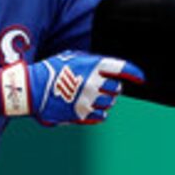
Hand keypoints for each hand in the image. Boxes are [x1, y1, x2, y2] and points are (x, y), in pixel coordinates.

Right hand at [17, 51, 142, 125]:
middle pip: (118, 88)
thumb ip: (92, 61)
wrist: (32, 89)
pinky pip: (101, 117)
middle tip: (103, 88)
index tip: (142, 78)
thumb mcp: (71, 57)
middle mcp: (94, 82)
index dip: (135, 73)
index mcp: (93, 65)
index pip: (122, 68)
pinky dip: (98, 113)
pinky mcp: (81, 114)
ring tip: (91, 97)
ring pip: (110, 103)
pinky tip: (89, 109)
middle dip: (114, 88)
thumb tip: (108, 69)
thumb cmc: (50, 70)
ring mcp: (88, 100)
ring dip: (105, 101)